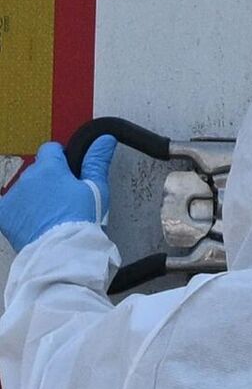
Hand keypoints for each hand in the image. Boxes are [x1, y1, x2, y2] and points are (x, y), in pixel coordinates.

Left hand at [0, 137, 115, 252]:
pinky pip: (8, 205)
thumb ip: (97, 161)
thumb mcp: (97, 189)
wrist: (62, 249)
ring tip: (51, 214)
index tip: (69, 173)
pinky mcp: (3, 213)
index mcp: (50, 167)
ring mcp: (13, 195)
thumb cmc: (81, 220)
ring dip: (34, 195)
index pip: (51, 149)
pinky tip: (32, 220)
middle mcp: (28, 177)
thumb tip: (104, 139)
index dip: (62, 158)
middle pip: (38, 170)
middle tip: (64, 199)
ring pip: (24, 188)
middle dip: (49, 180)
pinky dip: (17, 210)